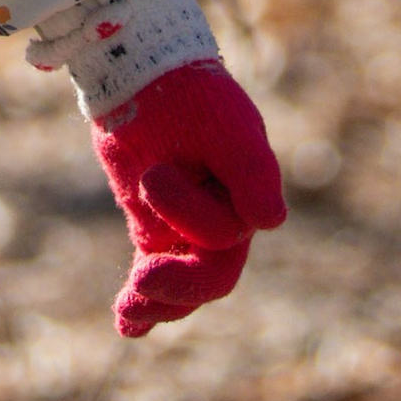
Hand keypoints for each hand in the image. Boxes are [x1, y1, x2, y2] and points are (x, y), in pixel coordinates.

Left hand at [91, 58, 285, 338]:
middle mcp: (225, 219)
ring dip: (158, 303)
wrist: (144, 75)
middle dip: (179, 285)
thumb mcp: (225, 126)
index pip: (230, 232)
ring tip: (129, 310)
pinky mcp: (156, 232)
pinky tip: (129, 325)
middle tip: (143, 282)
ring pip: (182, 284)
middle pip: (211, 274)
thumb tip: (271, 223)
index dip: (197, 220)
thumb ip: (251, 171)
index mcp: (249, 195)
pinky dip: (142, 306)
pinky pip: (153, 277)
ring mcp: (188, 230)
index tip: (153, 179)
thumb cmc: (192, 95)